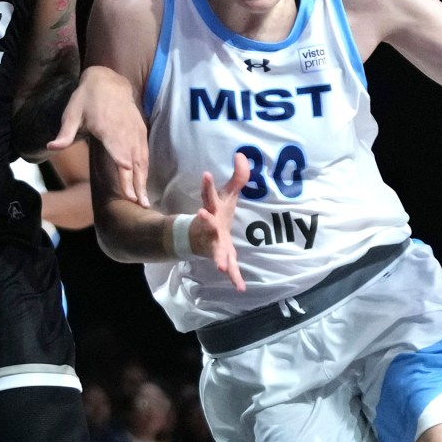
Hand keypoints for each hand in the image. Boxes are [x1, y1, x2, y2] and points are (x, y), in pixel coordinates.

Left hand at [51, 67, 148, 205]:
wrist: (109, 79)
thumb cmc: (87, 97)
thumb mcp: (72, 112)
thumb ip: (65, 133)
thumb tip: (51, 147)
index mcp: (107, 128)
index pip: (117, 149)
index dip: (123, 164)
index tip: (128, 178)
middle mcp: (124, 131)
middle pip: (133, 161)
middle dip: (136, 183)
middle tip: (138, 203)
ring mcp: (135, 132)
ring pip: (142, 159)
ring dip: (143, 180)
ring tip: (144, 200)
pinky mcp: (140, 131)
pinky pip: (145, 153)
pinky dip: (146, 169)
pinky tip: (145, 183)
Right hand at [188, 151, 250, 289]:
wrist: (199, 239)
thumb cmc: (217, 215)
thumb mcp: (227, 195)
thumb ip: (238, 177)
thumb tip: (242, 154)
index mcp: (212, 210)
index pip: (208, 195)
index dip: (207, 185)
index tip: (205, 174)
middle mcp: (210, 227)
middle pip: (208, 223)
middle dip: (206, 220)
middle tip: (202, 214)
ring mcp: (214, 243)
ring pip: (216, 250)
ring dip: (218, 256)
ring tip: (220, 265)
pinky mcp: (222, 256)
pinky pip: (230, 268)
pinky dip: (234, 277)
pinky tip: (240, 287)